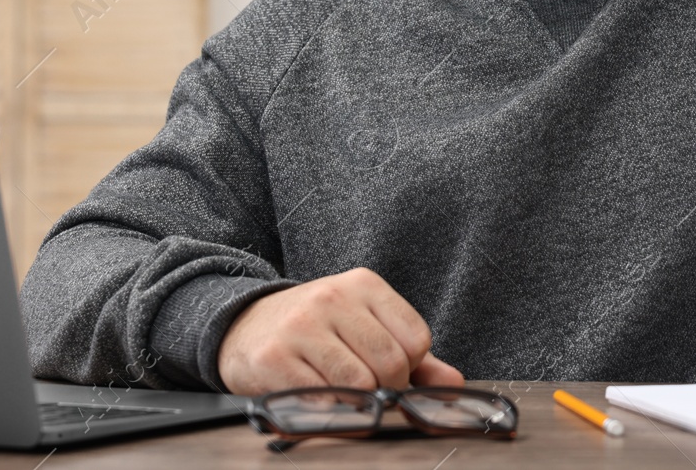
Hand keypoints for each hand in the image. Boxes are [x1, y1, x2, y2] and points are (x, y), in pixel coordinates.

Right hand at [216, 267, 463, 395]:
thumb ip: (413, 356)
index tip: (389, 373)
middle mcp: (333, 297)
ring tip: (339, 393)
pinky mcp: (273, 358)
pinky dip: (327, 411)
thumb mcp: (364, 328)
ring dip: (356, 403)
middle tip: (366, 392)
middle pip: (391, 364)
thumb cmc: (315, 331)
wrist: (244, 326)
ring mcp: (301, 326)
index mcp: (363, 284)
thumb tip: (452, 384)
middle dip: (386, 390)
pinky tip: (316, 398)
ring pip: (359, 385)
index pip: (416, 339)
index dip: (409, 369)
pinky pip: (321, 400)